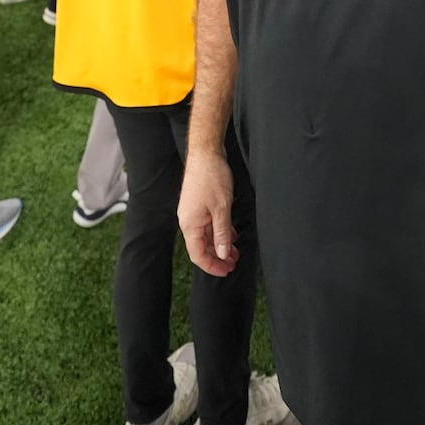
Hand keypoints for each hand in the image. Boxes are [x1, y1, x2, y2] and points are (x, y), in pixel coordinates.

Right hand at [178, 150, 239, 276]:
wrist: (206, 153)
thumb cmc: (212, 178)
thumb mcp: (222, 208)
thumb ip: (222, 233)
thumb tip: (221, 254)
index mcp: (190, 225)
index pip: (197, 255)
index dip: (212, 266)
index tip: (226, 271)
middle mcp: (188, 221)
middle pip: (201, 247)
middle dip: (217, 257)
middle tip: (234, 264)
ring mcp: (193, 213)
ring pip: (206, 236)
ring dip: (220, 245)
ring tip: (235, 252)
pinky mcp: (199, 205)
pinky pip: (209, 224)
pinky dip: (220, 232)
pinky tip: (231, 235)